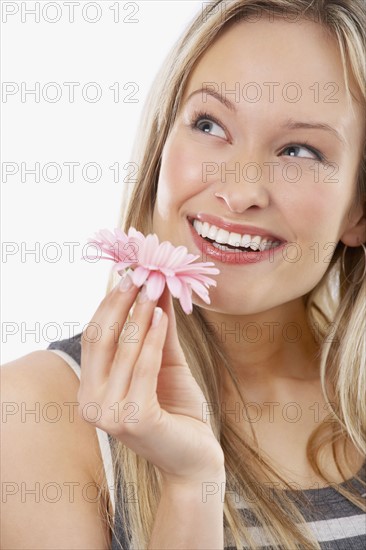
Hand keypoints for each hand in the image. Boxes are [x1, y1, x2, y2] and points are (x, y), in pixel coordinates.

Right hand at [78, 274, 224, 483]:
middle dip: (120, 303)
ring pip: (123, 350)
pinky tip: (163, 316)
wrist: (194, 457)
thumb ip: (155, 330)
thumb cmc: (177, 410)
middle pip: (100, 340)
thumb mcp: (162, 363)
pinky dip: (153, 339)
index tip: (127, 275)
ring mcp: (109, 415)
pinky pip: (143, 367)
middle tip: (138, 275)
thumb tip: (154, 288)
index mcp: (89, 390)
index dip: (108, 304)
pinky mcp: (133, 420)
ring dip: (140, 315)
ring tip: (154, 289)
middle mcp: (90, 403)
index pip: (92, 337)